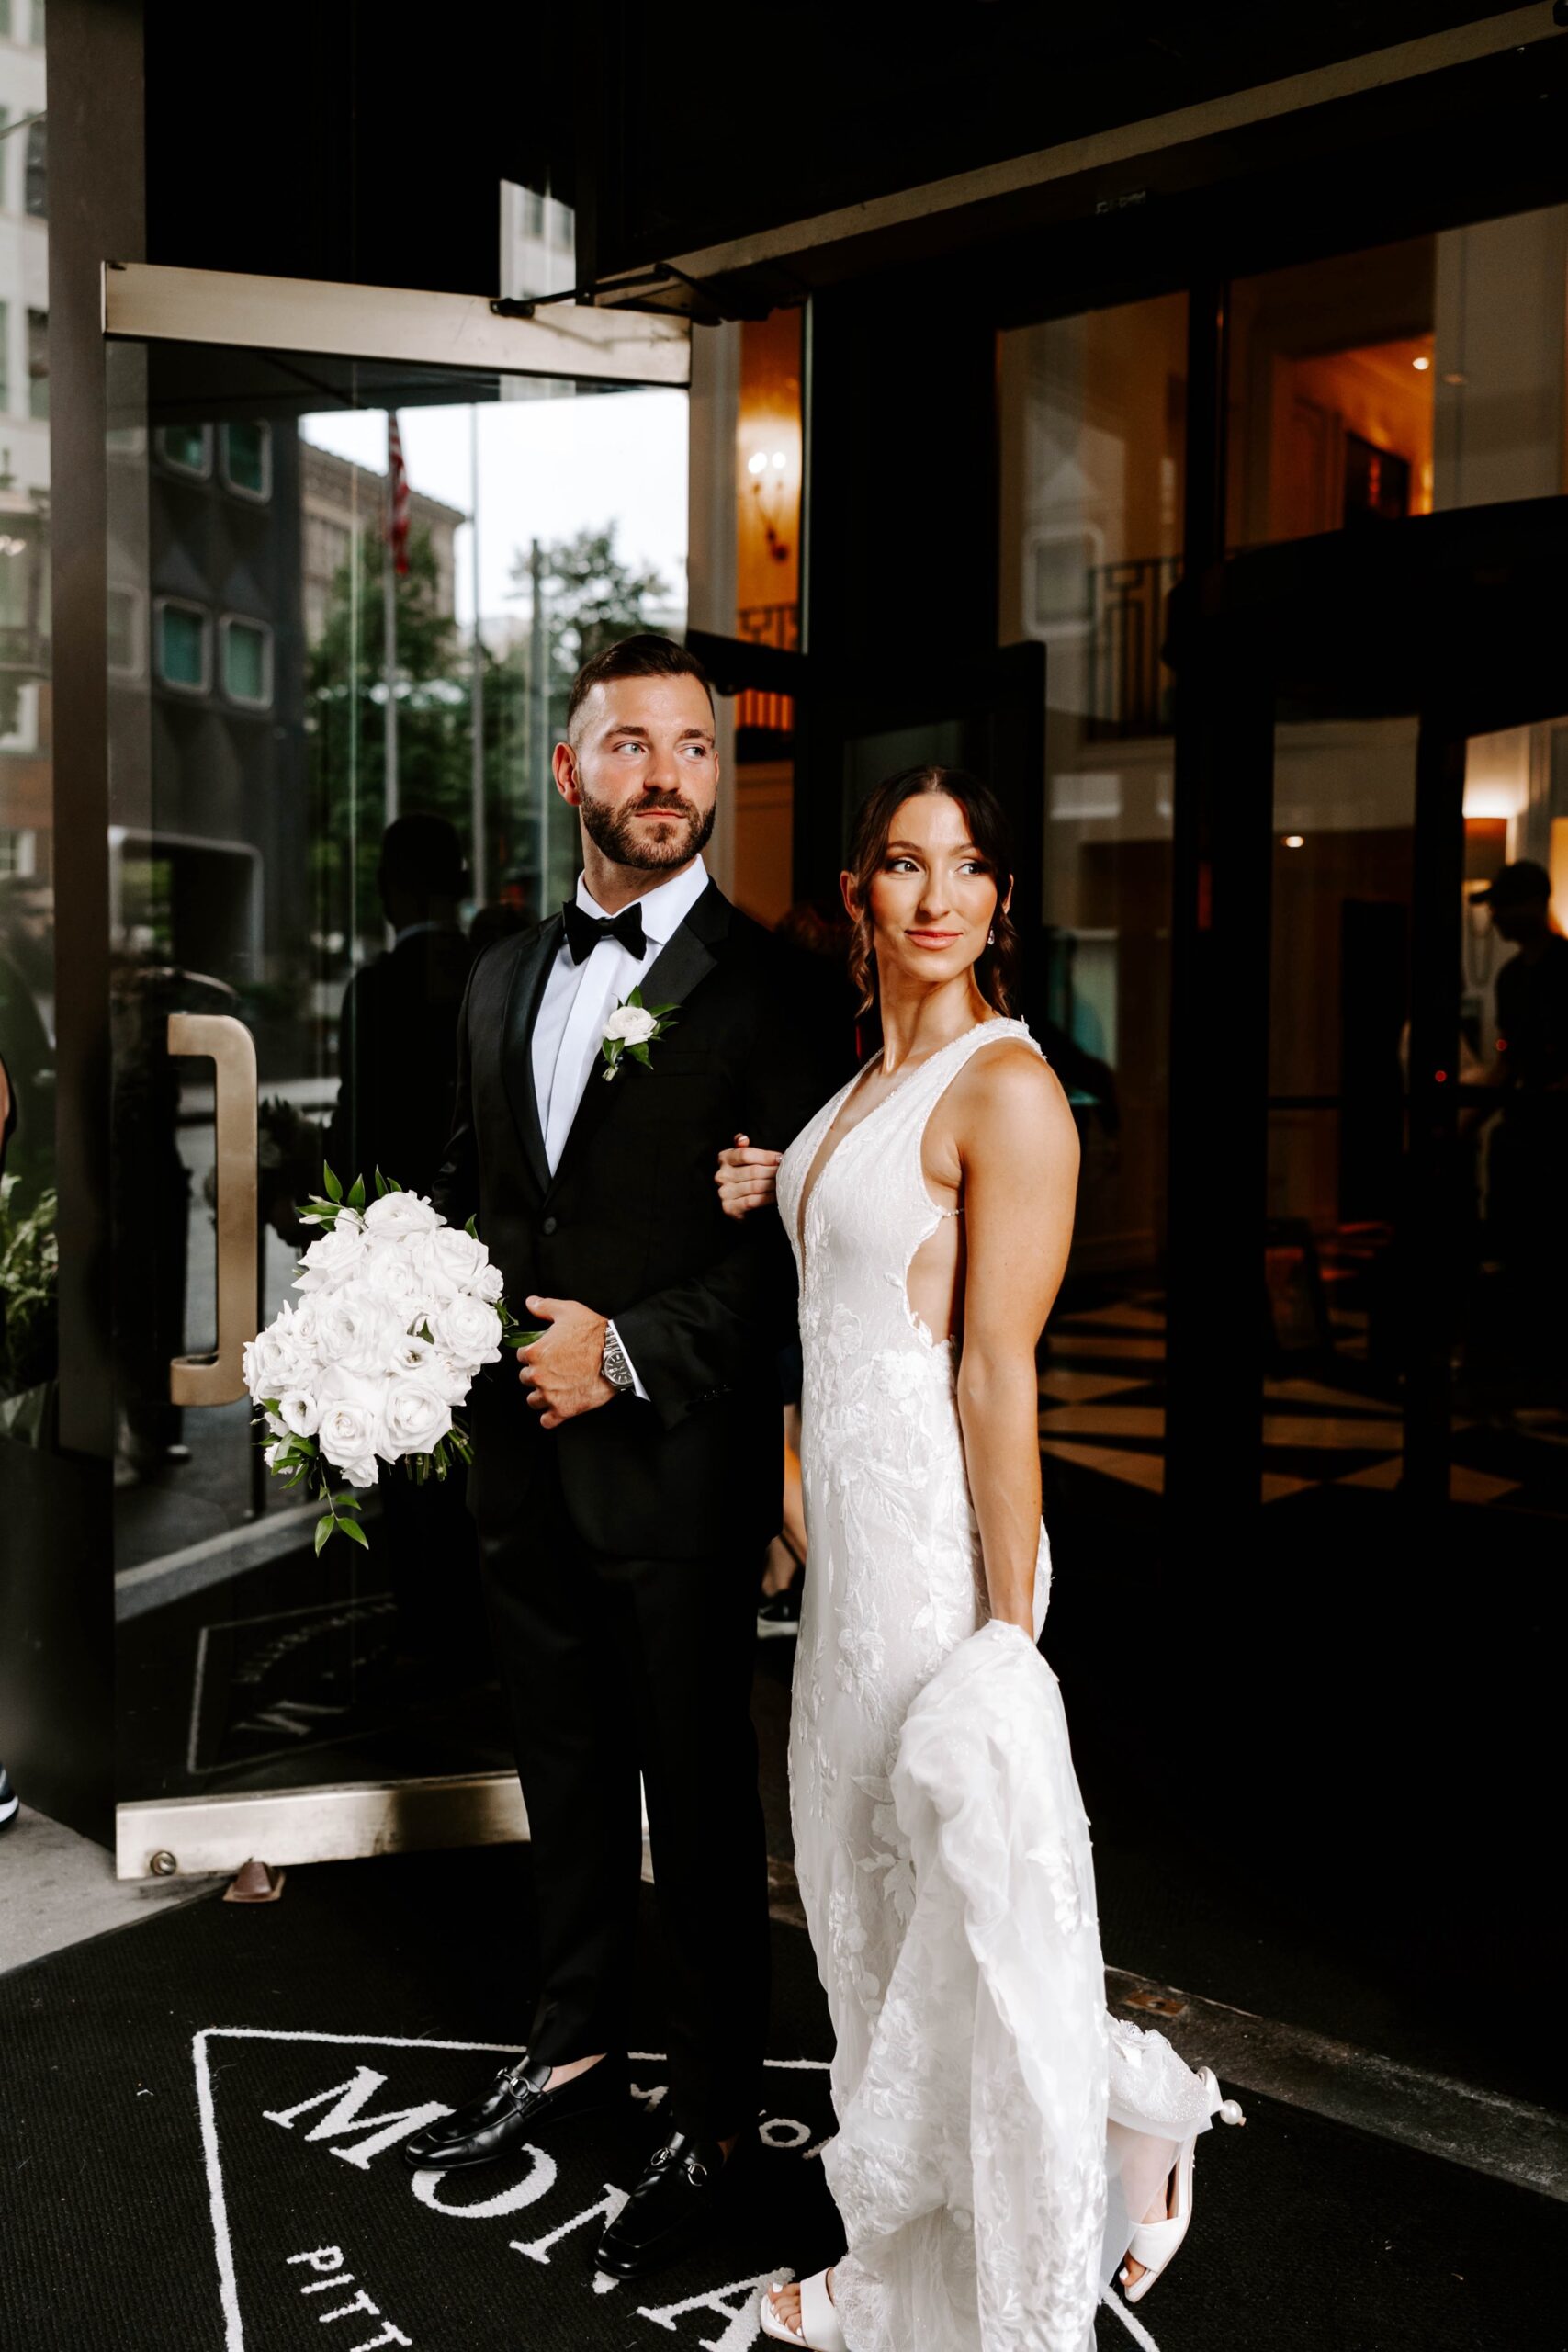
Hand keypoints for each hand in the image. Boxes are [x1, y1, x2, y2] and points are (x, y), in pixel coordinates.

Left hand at [517, 1297, 615, 1428]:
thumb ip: (545, 1307)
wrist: (617, 1355)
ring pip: (533, 1400)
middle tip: (552, 1369)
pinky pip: (547, 1421)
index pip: (521, 1356)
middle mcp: (539, 1376)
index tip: (543, 1354)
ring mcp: (551, 1395)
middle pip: (525, 1379)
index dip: (532, 1354)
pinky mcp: (564, 1410)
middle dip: (536, 1374)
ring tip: (554, 1388)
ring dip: (541, 1395)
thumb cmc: (594, 1334)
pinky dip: (550, 1416)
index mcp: (535, 1353)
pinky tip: (557, 1407)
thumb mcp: (568, 1311)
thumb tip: (531, 1302)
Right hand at [715, 1132, 781, 1220]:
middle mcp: (721, 1175)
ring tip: (784, 1182)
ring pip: (755, 1186)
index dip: (766, 1156)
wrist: (737, 1203)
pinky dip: (767, 1198)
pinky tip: (777, 1195)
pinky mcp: (729, 1207)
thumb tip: (743, 1139)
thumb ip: (742, 1147)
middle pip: (753, 1171)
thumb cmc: (744, 1176)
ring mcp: (724, 1192)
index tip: (781, 1158)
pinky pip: (752, 1201)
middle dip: (773, 1171)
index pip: (745, 1154)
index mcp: (724, 1158)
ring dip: (773, 1184)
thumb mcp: (741, 1159)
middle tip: (787, 1171)